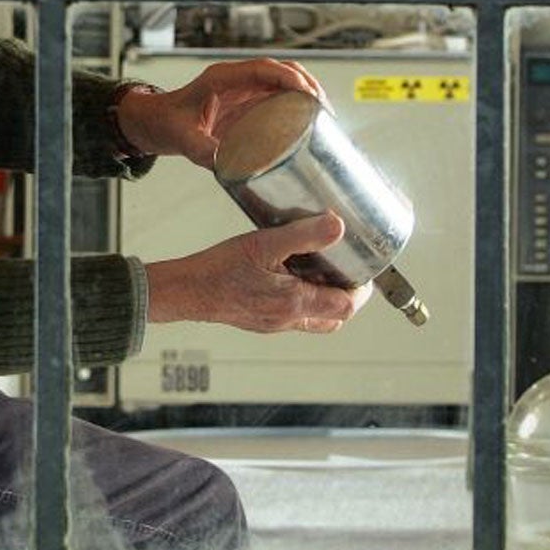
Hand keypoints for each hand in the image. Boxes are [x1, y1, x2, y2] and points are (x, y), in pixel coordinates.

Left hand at [114, 57, 327, 169]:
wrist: (155, 123)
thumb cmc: (165, 123)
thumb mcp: (182, 138)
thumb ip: (202, 150)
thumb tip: (225, 165)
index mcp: (222, 78)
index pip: (264, 68)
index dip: (290, 78)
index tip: (309, 93)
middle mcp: (236, 79)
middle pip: (281, 70)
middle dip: (307, 84)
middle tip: (324, 110)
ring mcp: (243, 89)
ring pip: (284, 81)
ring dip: (306, 92)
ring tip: (324, 117)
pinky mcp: (247, 103)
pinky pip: (277, 96)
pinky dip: (296, 104)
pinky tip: (308, 121)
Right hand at [144, 210, 373, 333]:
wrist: (185, 291)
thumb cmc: (219, 269)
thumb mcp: (264, 243)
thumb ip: (303, 235)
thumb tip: (337, 226)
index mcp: (295, 303)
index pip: (346, 306)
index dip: (362, 290)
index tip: (364, 270)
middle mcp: (288, 319)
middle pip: (334, 318)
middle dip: (346, 297)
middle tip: (346, 271)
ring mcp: (273, 323)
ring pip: (314, 319)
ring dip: (324, 299)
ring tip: (318, 269)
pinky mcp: (260, 320)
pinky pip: (292, 315)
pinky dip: (301, 299)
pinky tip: (287, 274)